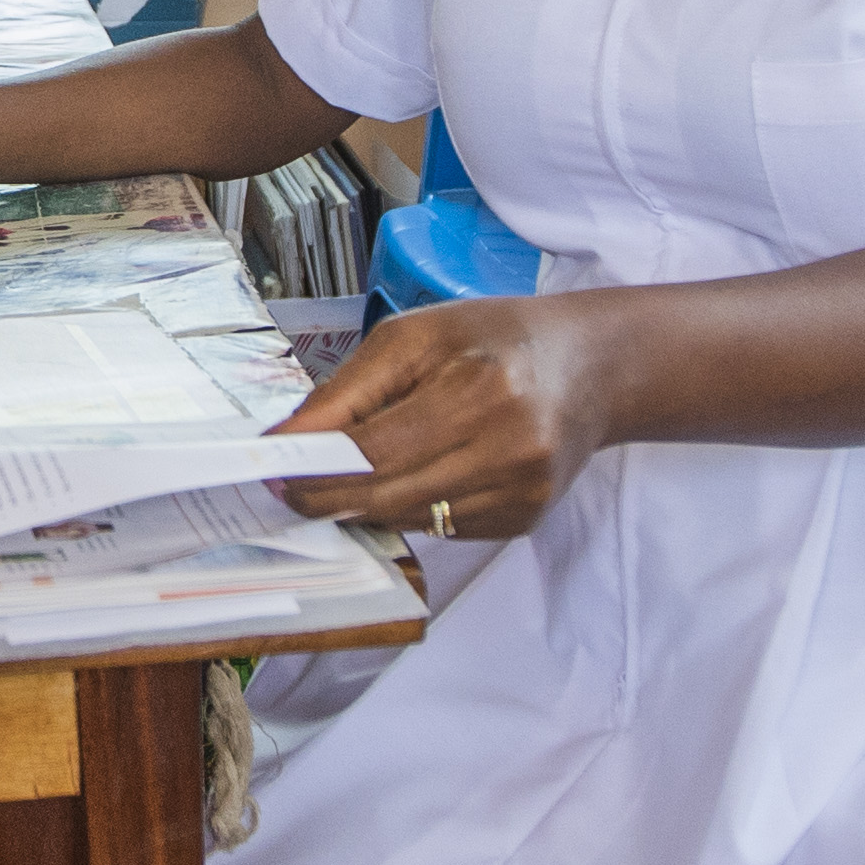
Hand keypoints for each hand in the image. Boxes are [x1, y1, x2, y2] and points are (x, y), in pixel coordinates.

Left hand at [273, 295, 613, 549]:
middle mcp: (508, 449)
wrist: (590, 366)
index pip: (374, 454)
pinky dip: (410, 509)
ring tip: (347, 477)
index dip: (315, 472)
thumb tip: (284, 441)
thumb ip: (346, 391)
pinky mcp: (525, 519)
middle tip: (291, 488)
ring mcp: (522, 492)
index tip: (273, 475)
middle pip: (388, 497)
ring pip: (411, 520)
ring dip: (366, 505)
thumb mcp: (413, 336)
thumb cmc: (496, 339)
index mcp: (479, 391)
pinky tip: (409, 479)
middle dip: (329, 497)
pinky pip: (442, 529)